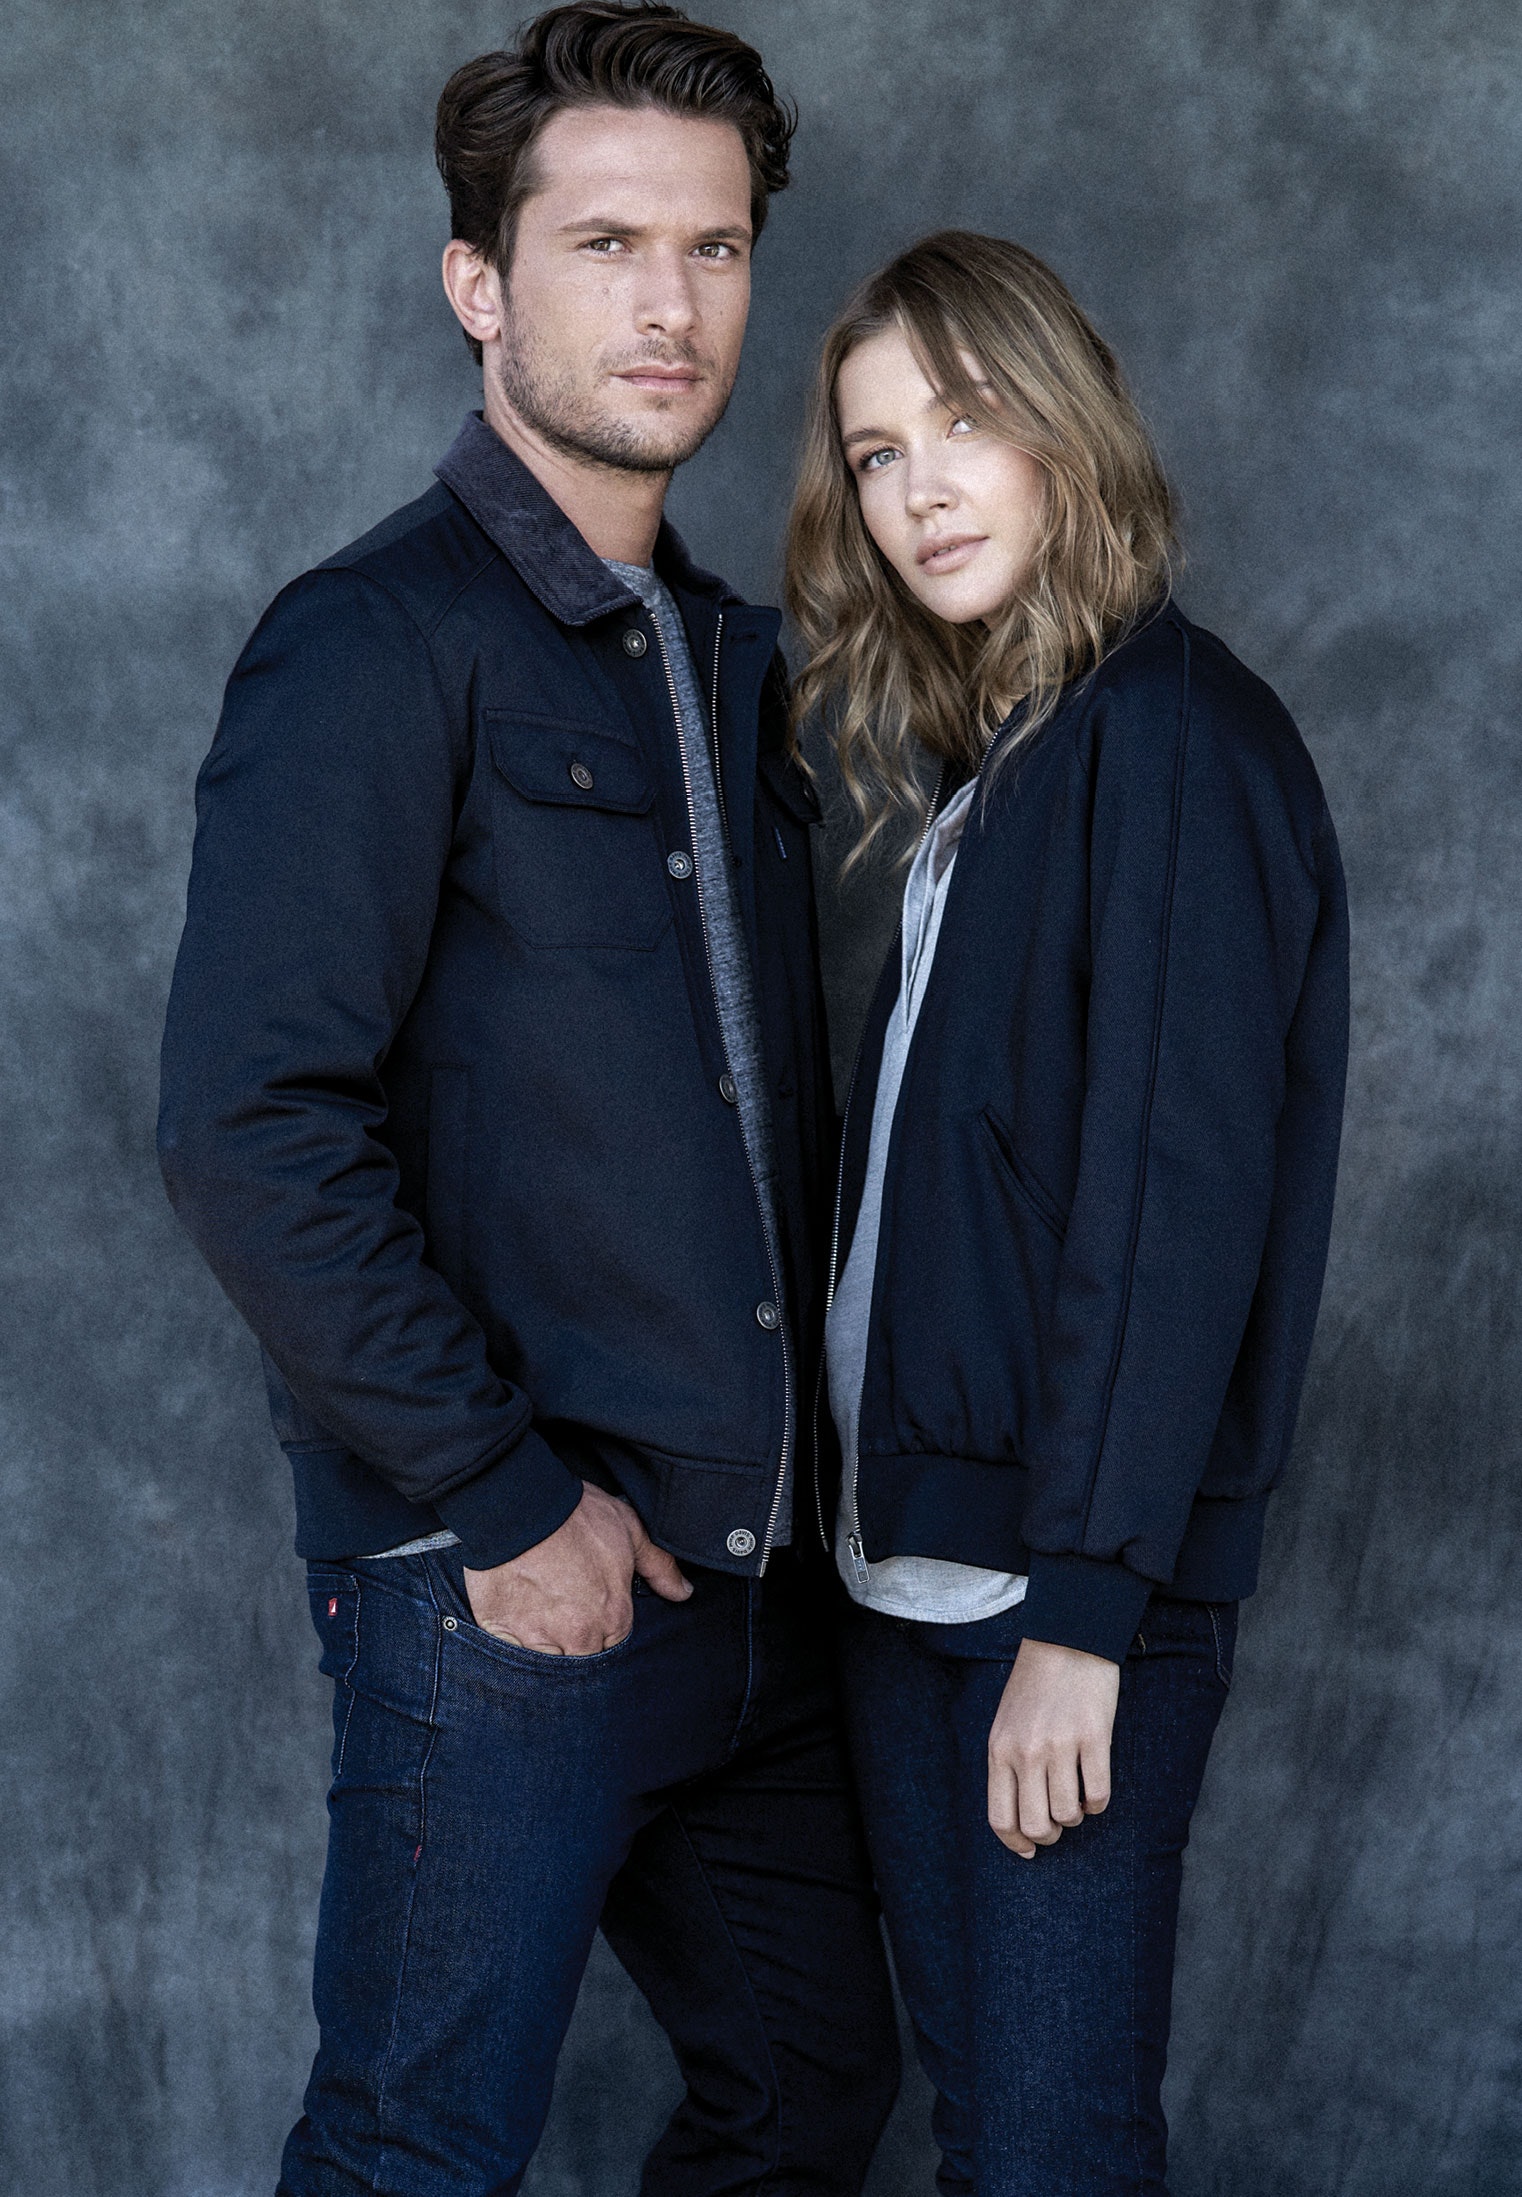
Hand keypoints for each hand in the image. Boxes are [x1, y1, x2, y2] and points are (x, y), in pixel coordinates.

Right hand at [463, 1484, 690, 1655]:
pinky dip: (512, 1639)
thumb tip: (683, 1592)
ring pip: (545, 1662)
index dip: (601, 1627)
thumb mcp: (628, 1530)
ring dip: (542, 1643)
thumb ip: (658, 1566)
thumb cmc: (576, 1515)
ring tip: (536, 1611)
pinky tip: (513, 1613)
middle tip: (561, 1609)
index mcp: (612, 1618)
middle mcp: (577, 1638)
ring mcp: (536, 1639)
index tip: (587, 1607)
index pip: (612, 1645)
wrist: (520, 1505)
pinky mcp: (501, 1632)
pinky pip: (510, 1652)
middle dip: (573, 1641)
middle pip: (580, 1660)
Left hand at [986, 1636, 1119, 1857]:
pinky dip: (1098, 1801)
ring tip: (1077, 1794)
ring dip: (1076, 1815)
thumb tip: (1020, 1822)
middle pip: (1036, 1826)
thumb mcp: (1006, 1724)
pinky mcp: (1094, 1738)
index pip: (1000, 1818)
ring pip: (1069, 1815)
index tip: (1030, 1851)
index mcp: (999, 1749)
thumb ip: (1008, 1766)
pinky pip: (1099, 1795)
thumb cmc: (1035, 1686)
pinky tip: (1094, 1785)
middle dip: (1050, 1835)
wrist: (1067, 1640)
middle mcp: (1026, 1751)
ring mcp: (1060, 1745)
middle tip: (1059, 1822)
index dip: (1017, 1844)